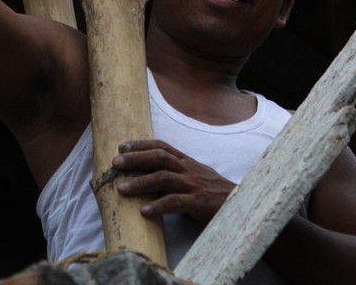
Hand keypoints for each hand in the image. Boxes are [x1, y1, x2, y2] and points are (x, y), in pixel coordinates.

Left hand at [112, 139, 235, 222]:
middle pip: (159, 157)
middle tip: (115, 163)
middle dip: (135, 158)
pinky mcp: (199, 203)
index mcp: (187, 162)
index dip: (141, 144)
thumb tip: (146, 179)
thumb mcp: (194, 178)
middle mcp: (188, 169)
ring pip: (163, 178)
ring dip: (140, 182)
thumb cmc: (213, 193)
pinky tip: (144, 212)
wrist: (241, 205)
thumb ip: (174, 176)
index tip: (122, 146)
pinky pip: (176, 202)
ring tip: (121, 189)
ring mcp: (193, 185)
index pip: (162, 147)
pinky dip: (158, 206)